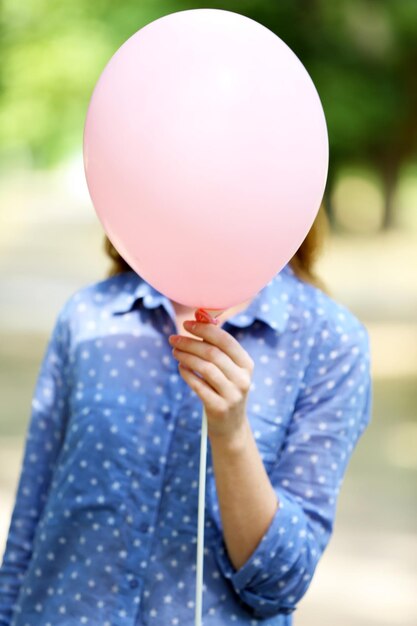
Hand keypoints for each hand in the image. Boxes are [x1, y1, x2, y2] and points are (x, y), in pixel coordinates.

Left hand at [168, 320, 254, 442]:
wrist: (231, 427)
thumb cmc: (225, 389)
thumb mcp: (229, 370)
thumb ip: (217, 348)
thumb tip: (198, 319)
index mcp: (247, 364)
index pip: (226, 340)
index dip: (204, 330)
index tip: (186, 324)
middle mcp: (243, 379)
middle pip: (212, 353)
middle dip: (190, 343)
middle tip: (173, 338)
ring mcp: (232, 394)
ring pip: (205, 368)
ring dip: (186, 356)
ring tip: (174, 351)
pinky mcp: (219, 407)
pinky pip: (198, 385)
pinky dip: (186, 373)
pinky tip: (180, 366)